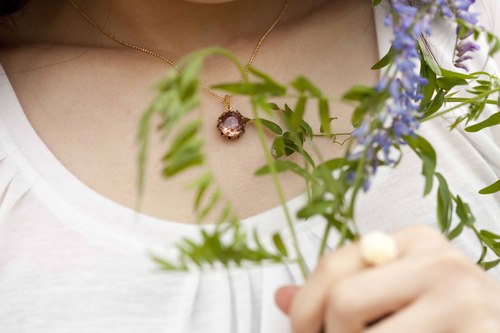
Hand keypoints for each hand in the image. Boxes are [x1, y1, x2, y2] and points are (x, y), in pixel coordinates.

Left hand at [275, 225, 499, 332]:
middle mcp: (440, 262)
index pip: (334, 265)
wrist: (497, 329)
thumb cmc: (442, 320)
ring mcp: (464, 302)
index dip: (304, 309)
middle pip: (345, 302)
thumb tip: (282, 296)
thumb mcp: (392, 295)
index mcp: (413, 241)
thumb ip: (339, 292)